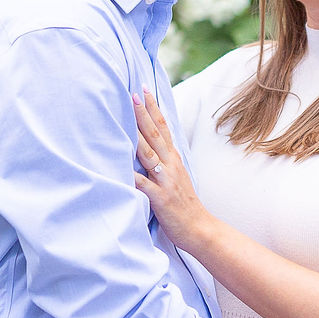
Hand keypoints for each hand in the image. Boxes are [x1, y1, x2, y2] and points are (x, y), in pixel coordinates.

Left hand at [131, 92, 214, 250]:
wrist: (199, 228)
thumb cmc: (183, 203)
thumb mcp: (176, 175)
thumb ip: (163, 159)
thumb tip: (148, 143)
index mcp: (173, 158)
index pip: (163, 127)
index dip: (153, 107)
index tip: (143, 88)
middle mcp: (170, 164)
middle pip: (155, 134)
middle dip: (143, 113)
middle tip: (133, 93)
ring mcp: (165, 180)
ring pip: (149, 153)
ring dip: (137, 134)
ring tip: (127, 119)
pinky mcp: (159, 197)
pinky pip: (143, 183)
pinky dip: (132, 174)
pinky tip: (119, 165)